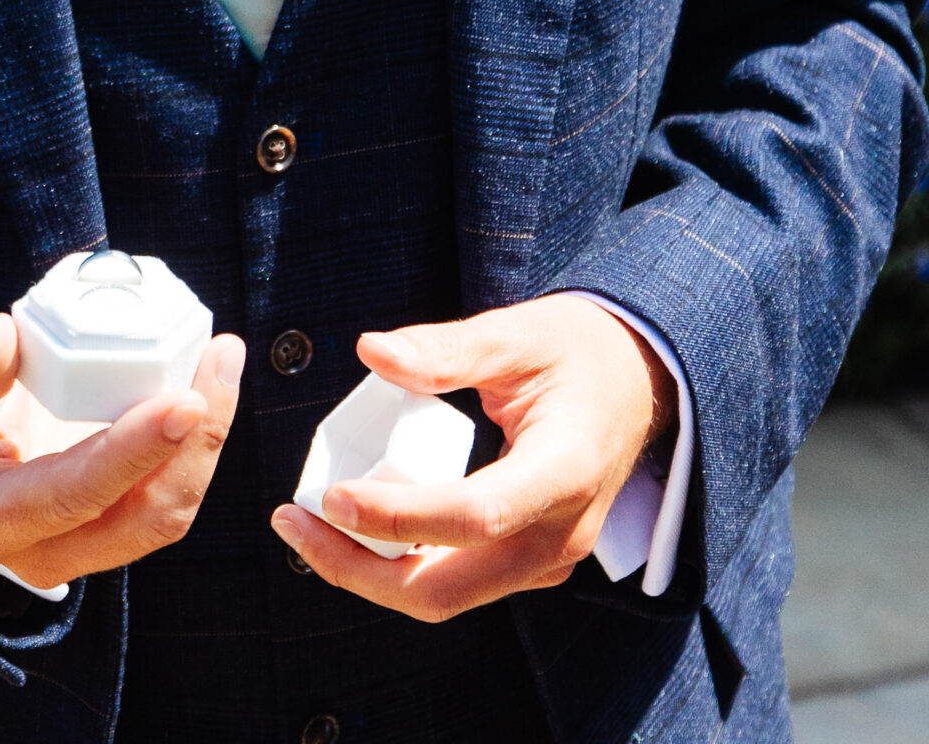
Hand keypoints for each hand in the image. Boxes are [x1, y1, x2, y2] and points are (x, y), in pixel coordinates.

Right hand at [0, 311, 244, 590]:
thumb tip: (4, 341)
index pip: (73, 496)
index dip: (133, 452)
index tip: (183, 400)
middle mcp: (38, 548)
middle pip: (140, 518)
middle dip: (194, 444)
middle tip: (218, 360)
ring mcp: (80, 542)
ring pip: (164, 511)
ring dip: (206, 440)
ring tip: (221, 358)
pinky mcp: (109, 519)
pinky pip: (165, 490)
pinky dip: (194, 439)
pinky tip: (207, 378)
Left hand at [271, 295, 674, 620]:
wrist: (638, 383)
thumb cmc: (577, 351)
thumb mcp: (516, 333)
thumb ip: (445, 348)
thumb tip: (370, 350)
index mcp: (564, 471)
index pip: (472, 516)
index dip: (396, 515)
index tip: (330, 496)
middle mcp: (557, 534)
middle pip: (445, 587)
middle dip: (359, 568)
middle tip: (291, 523)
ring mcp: (545, 559)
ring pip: (444, 595)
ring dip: (370, 571)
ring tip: (304, 525)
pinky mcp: (527, 561)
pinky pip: (454, 579)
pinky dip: (397, 562)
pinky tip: (350, 527)